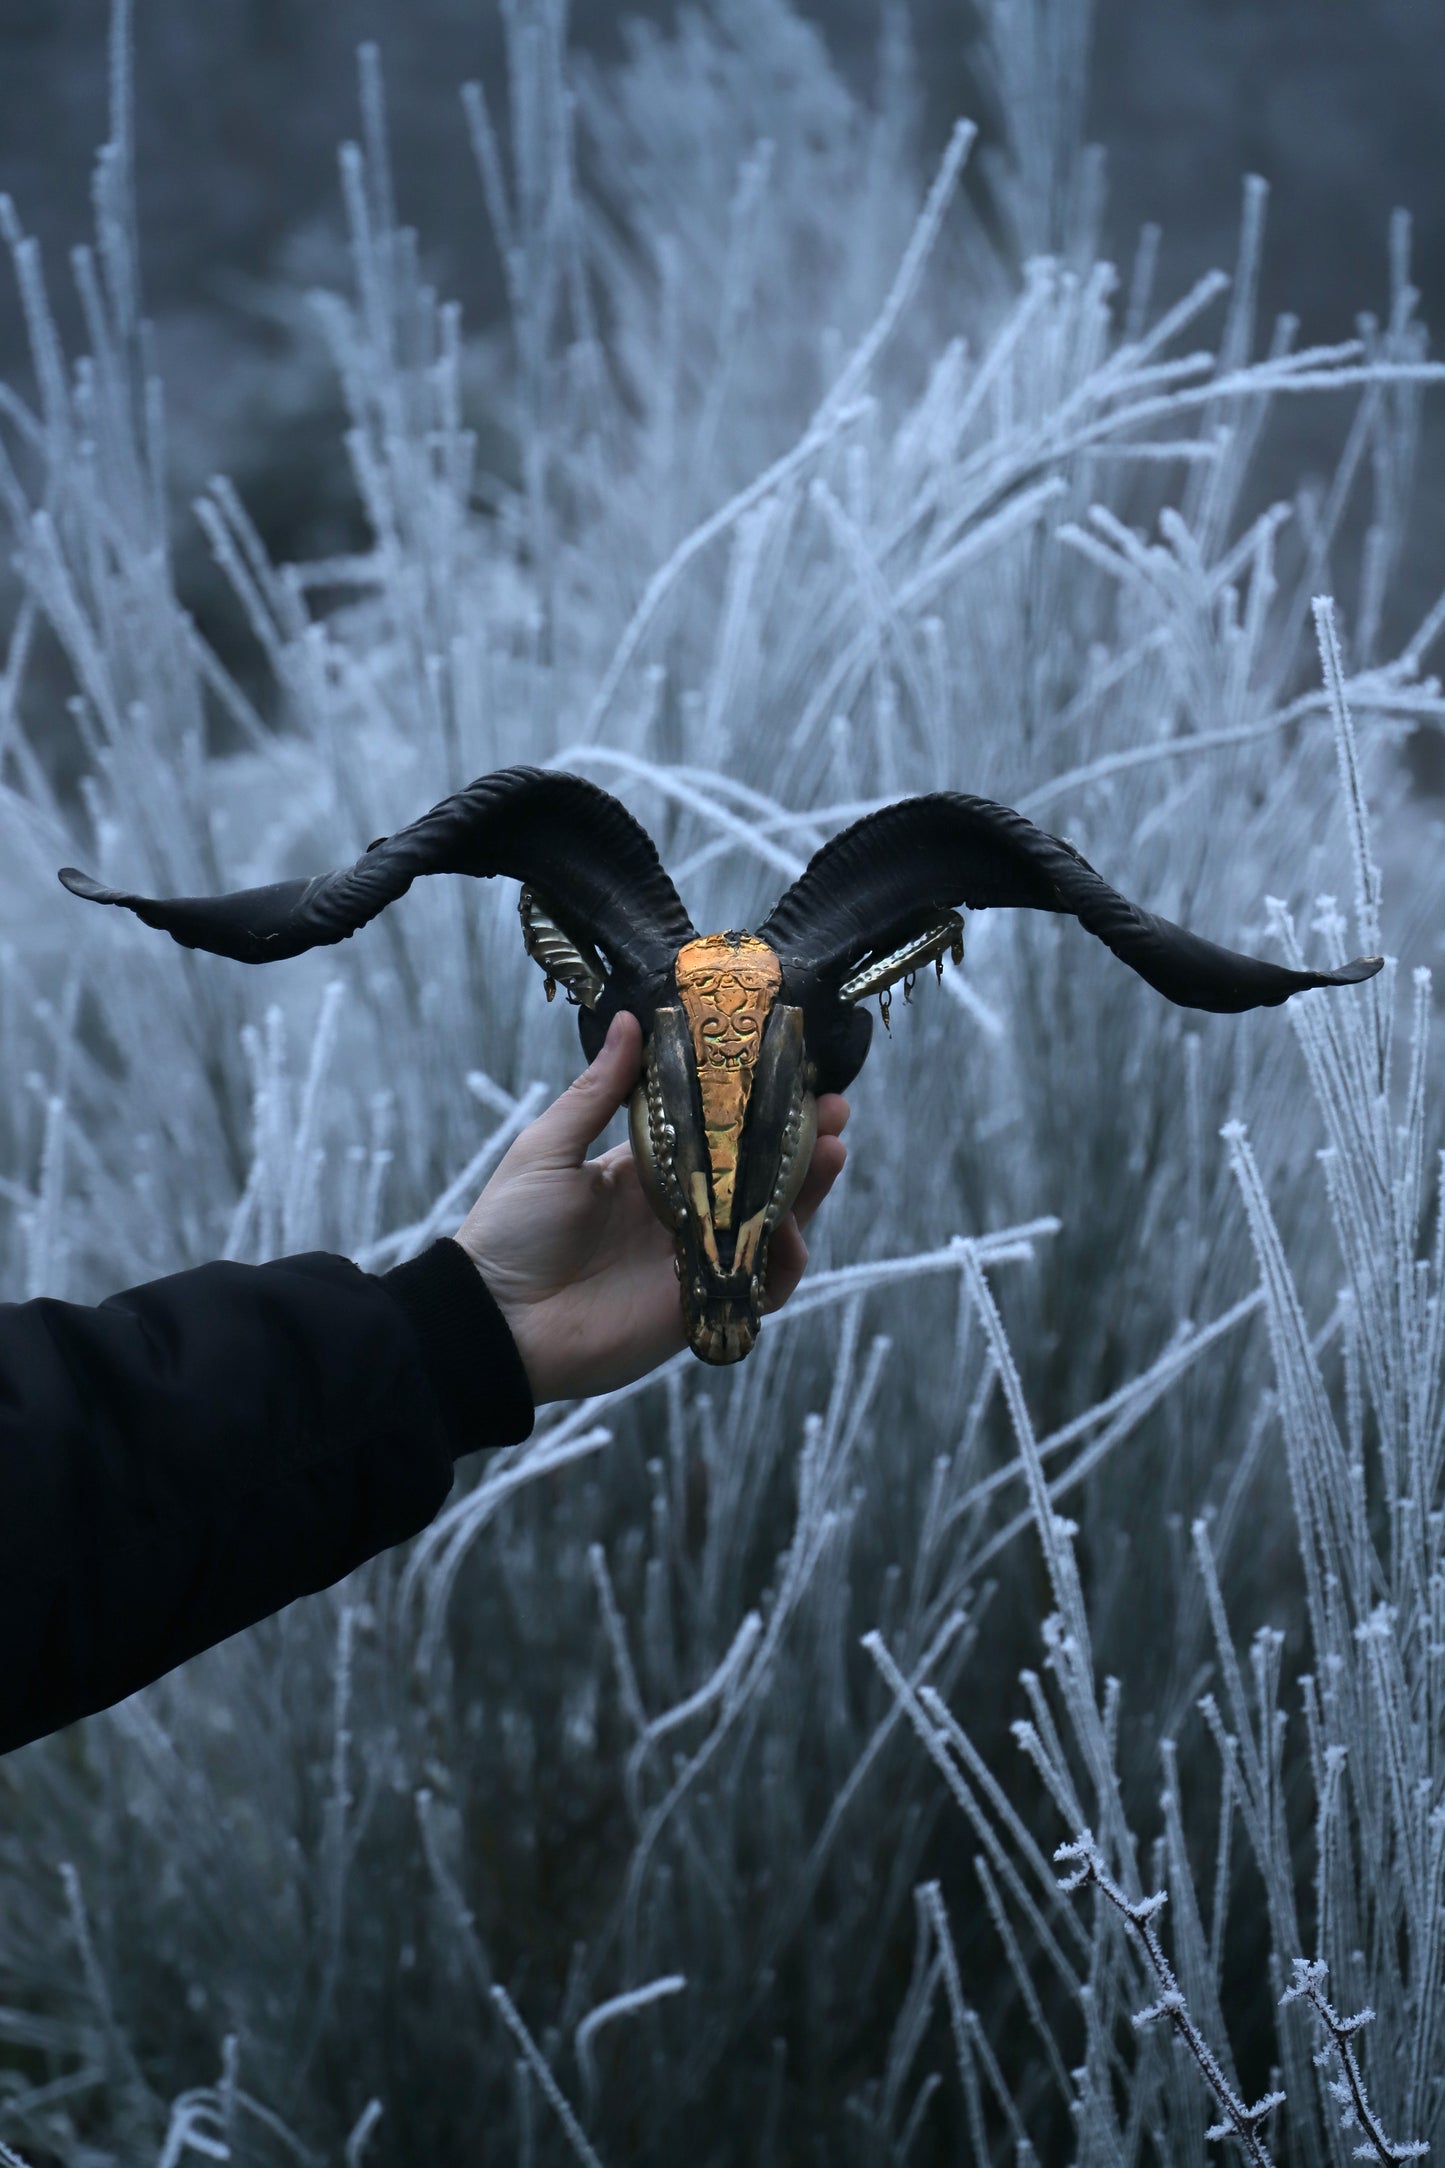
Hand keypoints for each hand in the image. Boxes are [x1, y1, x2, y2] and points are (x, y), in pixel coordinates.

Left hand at [453, 1010, 848, 1402]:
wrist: (495, 1321)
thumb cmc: (511, 1230)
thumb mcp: (550, 1148)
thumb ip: (598, 1091)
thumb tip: (632, 1020)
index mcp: (646, 1174)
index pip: (716, 1134)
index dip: (755, 1108)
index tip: (789, 1072)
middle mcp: (680, 1214)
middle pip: (756, 1177)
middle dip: (799, 1145)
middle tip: (833, 1111)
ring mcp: (694, 1262)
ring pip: (768, 1225)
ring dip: (806, 1192)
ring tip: (832, 1152)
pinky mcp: (700, 1308)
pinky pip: (758, 1287)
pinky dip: (782, 1262)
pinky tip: (790, 1232)